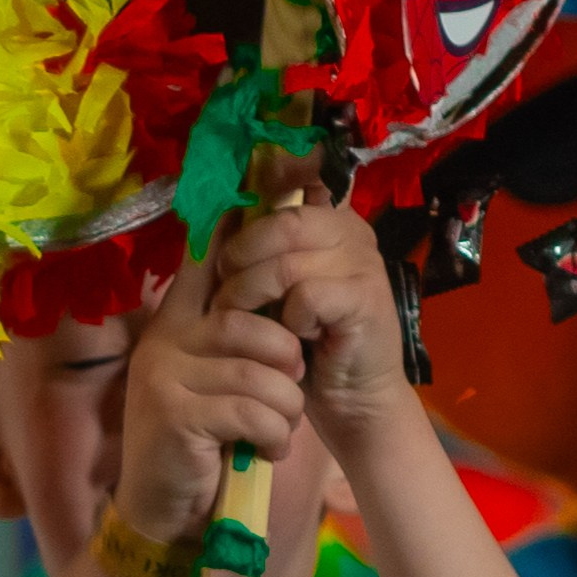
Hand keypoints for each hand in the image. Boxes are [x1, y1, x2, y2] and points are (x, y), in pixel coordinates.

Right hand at [113, 238, 307, 544]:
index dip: (239, 233)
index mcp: (175, 323)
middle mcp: (163, 339)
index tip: (270, 187)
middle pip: (250, 320)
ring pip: (262, 370)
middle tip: (287, 392)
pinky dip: (273, 436)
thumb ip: (234, 337)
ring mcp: (164, 375)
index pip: (206, 261)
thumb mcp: (215, 383)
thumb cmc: (201, 446)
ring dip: (284, 409)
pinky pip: (253, 409)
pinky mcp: (175, 413)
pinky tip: (264, 451)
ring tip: (274, 431)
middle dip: (285, 361)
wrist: (163, 515)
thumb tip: (277, 280)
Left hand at [213, 188, 408, 461]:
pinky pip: (306, 295)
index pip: (293, 177)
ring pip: (286, 262)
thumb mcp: (276, 289)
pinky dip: (288, 320)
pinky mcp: (364, 298)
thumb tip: (212, 215)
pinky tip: (293, 336)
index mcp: (329, 218)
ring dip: (250, 293)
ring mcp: (363, 262)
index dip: (255, 194)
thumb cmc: (308, 342)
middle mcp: (350, 231)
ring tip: (243, 319)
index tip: (226, 229)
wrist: (353, 399)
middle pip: (281, 222)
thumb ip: (257, 250)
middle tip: (223, 291)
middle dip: (239, 257)